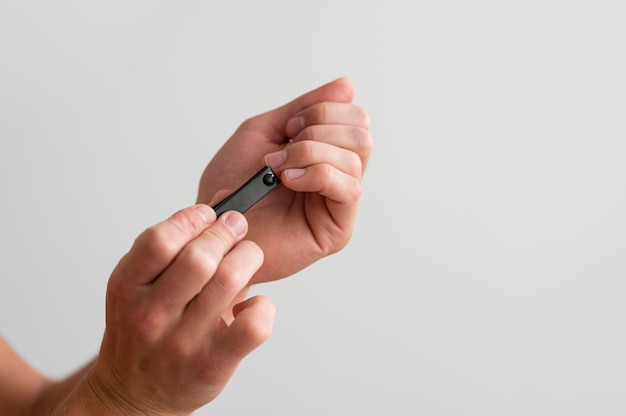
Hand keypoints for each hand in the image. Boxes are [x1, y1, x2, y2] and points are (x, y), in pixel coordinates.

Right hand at [73, 206, 274, 415]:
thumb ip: (172, 248)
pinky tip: (251, 304)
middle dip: (227, 232)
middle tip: (237, 228)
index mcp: (128, 287)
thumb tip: (222, 203)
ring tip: (247, 258)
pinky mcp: (213, 363)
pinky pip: (254, 325)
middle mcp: (152, 314)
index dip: (192, 218)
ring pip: (229, 280)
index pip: (160, 239)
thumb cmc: (141, 331)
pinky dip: (263, 306)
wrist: (133, 395)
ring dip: (248, 258)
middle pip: (200, 256)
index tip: (209, 215)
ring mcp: (183, 341)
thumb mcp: (138, 285)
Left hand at [197, 78, 372, 282]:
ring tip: (278, 169)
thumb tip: (348, 85)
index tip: (289, 127)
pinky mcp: (338, 229)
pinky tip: (288, 181)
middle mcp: (340, 177)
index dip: (324, 111)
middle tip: (285, 147)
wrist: (213, 227)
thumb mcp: (265, 131)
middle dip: (319, 129)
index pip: (355, 118)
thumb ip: (304, 107)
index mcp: (327, 153)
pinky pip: (349, 188)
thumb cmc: (233, 183)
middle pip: (362, 133)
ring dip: (310, 152)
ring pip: (356, 156)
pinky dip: (316, 174)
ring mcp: (340, 204)